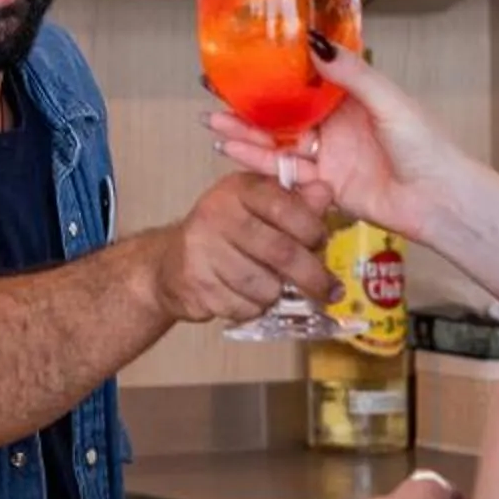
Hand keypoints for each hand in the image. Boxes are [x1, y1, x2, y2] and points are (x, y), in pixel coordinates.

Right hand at [146, 172, 339, 324]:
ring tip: (276, 289)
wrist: (169, 263)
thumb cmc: (224, 233)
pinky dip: (254, 308)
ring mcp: (203, 251)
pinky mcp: (196, 284)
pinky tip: (249, 298)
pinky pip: (243, 307)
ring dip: (278, 294)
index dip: (312, 229)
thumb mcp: (257, 207)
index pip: (285, 206)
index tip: (323, 243)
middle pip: (280, 252)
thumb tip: (325, 192)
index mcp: (237, 189)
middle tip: (329, 291)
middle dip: (311, 276)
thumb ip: (293, 201)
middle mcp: (217, 215)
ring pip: (264, 286)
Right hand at [208, 42, 460, 240]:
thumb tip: (313, 43)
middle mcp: (335, 124)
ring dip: (246, 133)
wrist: (440, 200)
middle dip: (248, 105)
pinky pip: (286, 172)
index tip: (240, 60)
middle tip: (211, 94)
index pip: (303, 80)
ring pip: (279, 141)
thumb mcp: (388, 102)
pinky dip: (259, 162)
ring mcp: (329, 155)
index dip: (271, 71)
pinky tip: (232, 151)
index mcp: (351, 97)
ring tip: (212, 124)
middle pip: (283, 112)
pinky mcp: (325, 186)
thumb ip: (351, 75)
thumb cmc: (426, 146)